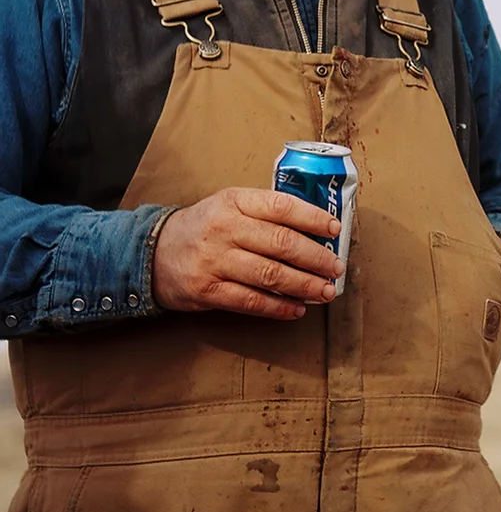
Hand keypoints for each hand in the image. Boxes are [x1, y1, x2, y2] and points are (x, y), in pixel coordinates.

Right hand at [153, 187, 345, 319]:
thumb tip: (317, 230)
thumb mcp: (231, 205)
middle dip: (316, 258)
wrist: (152, 251)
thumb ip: (266, 212)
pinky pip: (250, 301)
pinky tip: (297, 309)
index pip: (281, 206)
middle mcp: (224, 228)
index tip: (335, 230)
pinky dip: (278, 307)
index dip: (313, 218)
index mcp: (234, 201)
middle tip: (336, 268)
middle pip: (281, 243)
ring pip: (270, 274)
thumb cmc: (206, 227)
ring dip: (303, 286)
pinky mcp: (206, 290)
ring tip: (324, 292)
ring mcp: (214, 261)